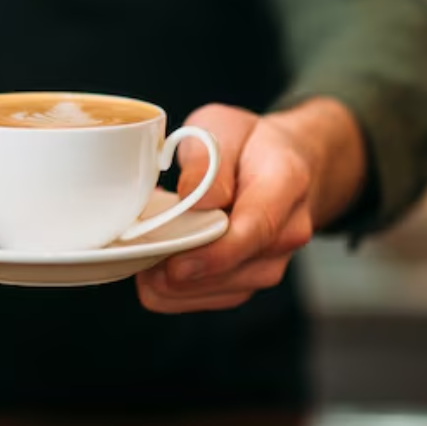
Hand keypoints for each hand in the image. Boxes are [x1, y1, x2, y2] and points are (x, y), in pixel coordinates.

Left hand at [136, 99, 365, 313]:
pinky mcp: (250, 279)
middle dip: (183, 271)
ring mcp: (273, 261)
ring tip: (142, 256)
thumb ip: (207, 159)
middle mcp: (289, 230)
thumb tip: (192, 199)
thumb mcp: (221, 126)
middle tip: (138, 254)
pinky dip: (177, 291)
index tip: (175, 265)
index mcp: (286, 181)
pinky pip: (211, 299)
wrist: (283, 163)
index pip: (257, 227)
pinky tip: (153, 268)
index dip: (215, 253)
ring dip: (176, 284)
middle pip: (237, 269)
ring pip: (220, 292)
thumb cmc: (248, 144)